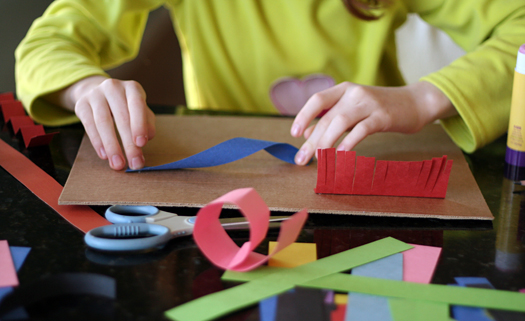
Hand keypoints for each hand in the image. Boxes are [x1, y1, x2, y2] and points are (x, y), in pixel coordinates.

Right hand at [47, 76, 155, 169]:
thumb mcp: (140, 111)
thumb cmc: (126, 106)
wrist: (98, 93)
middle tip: (135, 163)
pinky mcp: (81, 104)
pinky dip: (98, 142)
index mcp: (132, 88)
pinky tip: (105, 155)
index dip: (139, 124)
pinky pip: (89, 125)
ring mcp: (95, 94)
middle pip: (121, 118)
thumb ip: (147, 123)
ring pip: (103, 123)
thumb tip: (148, 137)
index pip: (137, 105)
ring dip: (112, 146)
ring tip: (118, 164)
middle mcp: (113, 87)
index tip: (142, 143)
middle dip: (129, 144)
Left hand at [290, 81, 455, 164]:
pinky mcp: (383, 116)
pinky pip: (361, 130)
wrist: (415, 102)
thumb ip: (331, 119)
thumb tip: (306, 135)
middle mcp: (354, 93)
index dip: (303, 116)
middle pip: (326, 117)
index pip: (317, 100)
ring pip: (340, 122)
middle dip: (311, 140)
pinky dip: (348, 143)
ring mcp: (369, 103)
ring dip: (325, 142)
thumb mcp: (353, 110)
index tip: (293, 134)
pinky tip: (341, 155)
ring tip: (318, 159)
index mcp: (344, 90)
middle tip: (301, 159)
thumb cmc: (380, 109)